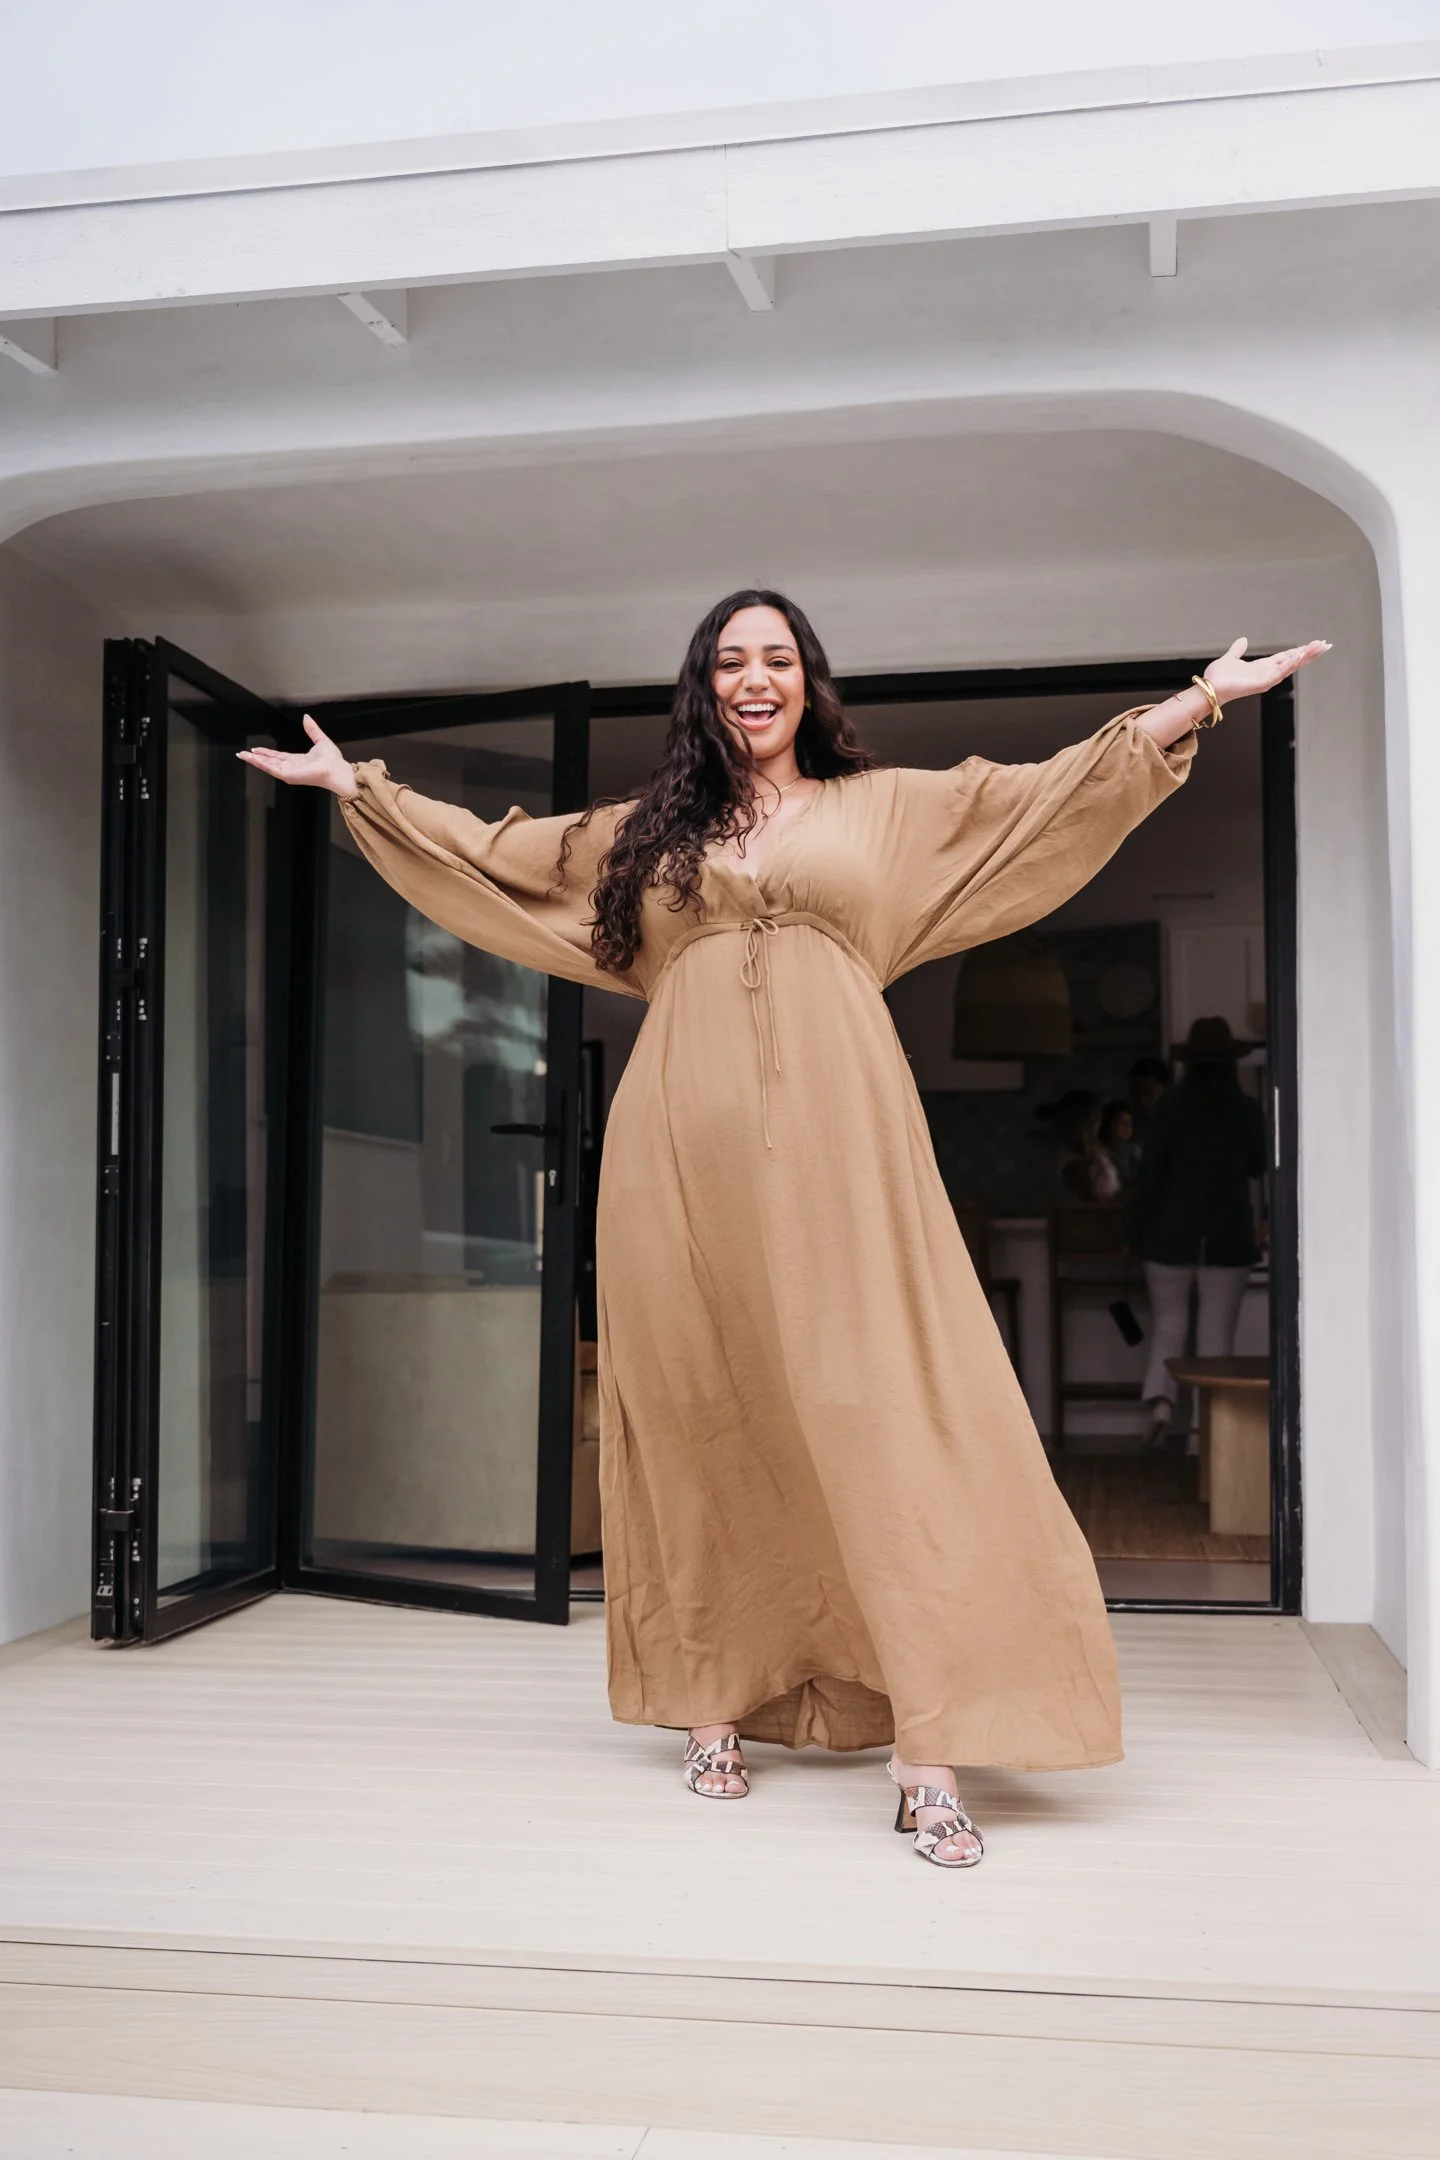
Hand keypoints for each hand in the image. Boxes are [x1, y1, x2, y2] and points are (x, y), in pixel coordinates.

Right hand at [237, 715, 357, 798]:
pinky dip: (260, 763)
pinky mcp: (288, 775)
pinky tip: (252, 758)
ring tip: (242, 755)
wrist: (336, 769)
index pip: (278, 756)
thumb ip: (312, 729)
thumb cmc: (333, 760)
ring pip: (267, 765)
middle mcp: (292, 767)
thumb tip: (306, 717)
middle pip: (269, 761)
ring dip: (254, 760)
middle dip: (255, 758)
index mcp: (298, 760)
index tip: (256, 749)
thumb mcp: (320, 740)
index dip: (266, 753)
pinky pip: (271, 768)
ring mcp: (289, 772)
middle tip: (242, 754)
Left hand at [1203, 637, 1329, 704]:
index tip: (1315, 644)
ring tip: (1319, 647)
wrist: (1209, 688)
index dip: (1301, 651)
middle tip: (1326, 645)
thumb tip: (1243, 640)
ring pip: (1291, 666)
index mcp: (1263, 667)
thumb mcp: (1231, 658)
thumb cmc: (1218, 677)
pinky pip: (1280, 672)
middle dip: (1310, 653)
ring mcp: (1267, 679)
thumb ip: (1238, 650)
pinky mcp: (1262, 683)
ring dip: (1305, 657)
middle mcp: (1268, 673)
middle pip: (1294, 661)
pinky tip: (1300, 656)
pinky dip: (1290, 664)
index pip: (1287, 657)